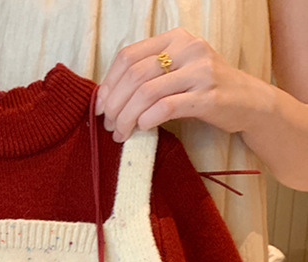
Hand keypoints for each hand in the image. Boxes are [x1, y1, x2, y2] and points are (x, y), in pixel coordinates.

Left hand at [96, 27, 263, 141]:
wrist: (249, 102)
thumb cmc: (204, 89)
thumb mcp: (177, 72)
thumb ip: (148, 75)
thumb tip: (107, 97)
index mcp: (175, 39)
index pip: (128, 56)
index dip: (108, 83)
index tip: (100, 106)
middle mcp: (188, 49)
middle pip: (133, 76)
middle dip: (114, 105)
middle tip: (109, 125)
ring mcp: (200, 71)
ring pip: (146, 93)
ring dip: (126, 117)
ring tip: (121, 133)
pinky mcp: (208, 96)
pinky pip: (165, 108)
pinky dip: (146, 121)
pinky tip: (141, 129)